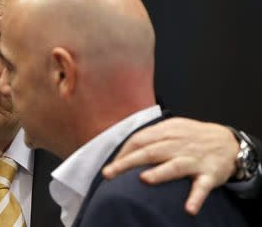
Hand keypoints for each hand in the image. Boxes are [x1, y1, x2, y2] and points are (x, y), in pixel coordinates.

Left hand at [102, 117, 238, 214]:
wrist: (229, 142)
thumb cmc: (192, 137)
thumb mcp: (172, 129)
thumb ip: (151, 137)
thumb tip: (125, 150)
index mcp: (167, 132)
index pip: (139, 140)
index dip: (123, 153)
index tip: (110, 167)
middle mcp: (178, 145)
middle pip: (150, 152)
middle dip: (127, 163)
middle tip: (109, 174)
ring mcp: (194, 160)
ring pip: (174, 166)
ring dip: (160, 173)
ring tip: (144, 180)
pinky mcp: (209, 175)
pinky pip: (202, 187)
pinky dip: (196, 198)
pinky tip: (189, 209)